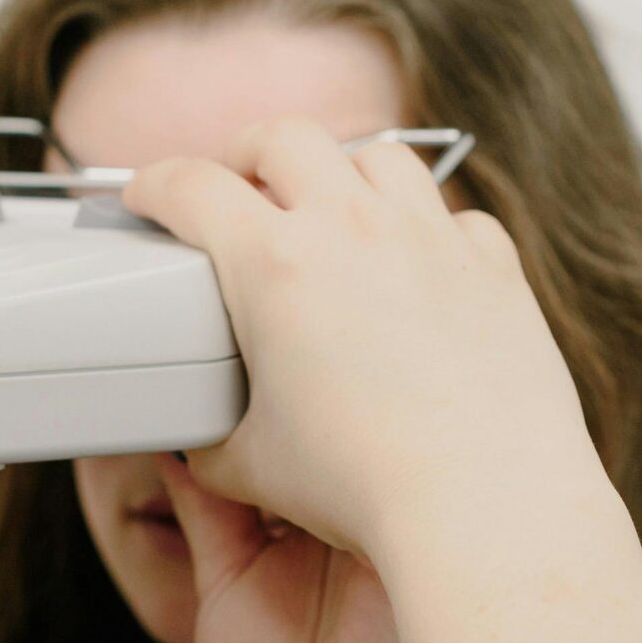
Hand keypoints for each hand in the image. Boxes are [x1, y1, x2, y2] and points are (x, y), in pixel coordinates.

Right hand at [124, 119, 602, 559]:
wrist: (484, 505)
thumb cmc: (363, 488)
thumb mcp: (247, 465)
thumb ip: (204, 435)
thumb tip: (190, 436)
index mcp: (273, 265)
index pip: (191, 187)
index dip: (155, 185)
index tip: (150, 195)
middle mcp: (352, 227)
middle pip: (284, 137)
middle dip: (246, 153)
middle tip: (234, 186)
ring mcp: (429, 236)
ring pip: (377, 156)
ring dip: (341, 171)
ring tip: (329, 209)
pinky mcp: (491, 263)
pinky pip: (452, 215)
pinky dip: (424, 227)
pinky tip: (416, 264)